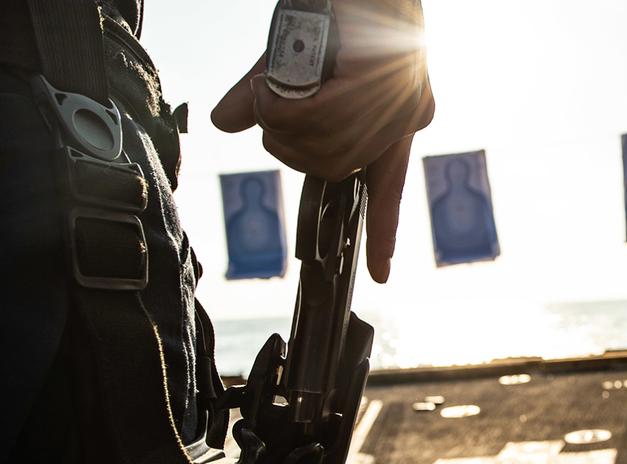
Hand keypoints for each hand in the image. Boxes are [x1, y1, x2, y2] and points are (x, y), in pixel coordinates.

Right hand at [211, 0, 434, 282]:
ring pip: (328, 147)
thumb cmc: (329, 9)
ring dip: (281, 122)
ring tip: (269, 87)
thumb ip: (268, 100)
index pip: (386, 189)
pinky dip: (284, 105)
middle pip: (335, 169)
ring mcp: (399, 102)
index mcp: (387, 121)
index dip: (380, 233)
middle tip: (268, 107)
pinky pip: (324, 119)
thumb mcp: (293, 62)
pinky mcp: (388, 80)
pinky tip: (271, 83)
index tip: (377, 274)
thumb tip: (225, 122)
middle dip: (287, 145)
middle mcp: (401, 118)